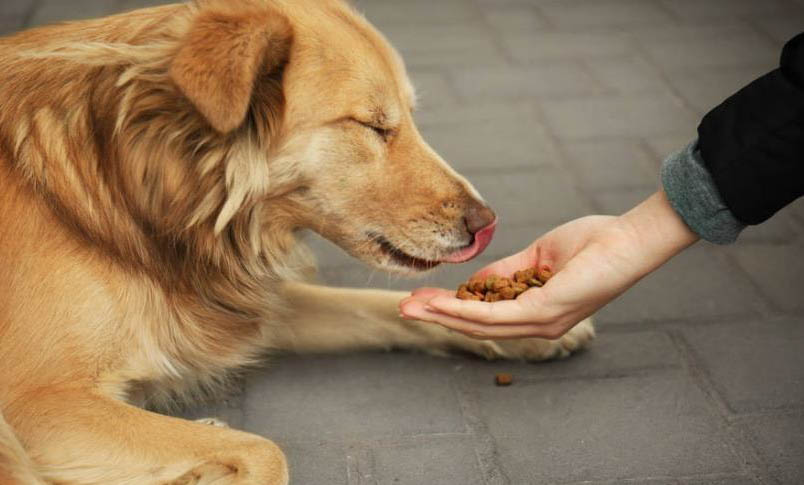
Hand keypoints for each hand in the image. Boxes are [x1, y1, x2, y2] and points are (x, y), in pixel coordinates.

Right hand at [399, 190, 698, 339]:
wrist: (628, 240)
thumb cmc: (593, 245)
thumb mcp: (537, 258)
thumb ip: (506, 272)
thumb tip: (474, 283)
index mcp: (537, 313)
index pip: (486, 318)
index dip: (451, 310)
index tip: (421, 298)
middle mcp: (538, 325)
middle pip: (476, 327)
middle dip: (438, 317)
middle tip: (405, 308)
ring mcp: (542, 322)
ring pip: (480, 324)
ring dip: (442, 315)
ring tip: (412, 306)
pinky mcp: (545, 310)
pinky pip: (496, 315)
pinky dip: (465, 309)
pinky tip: (442, 302)